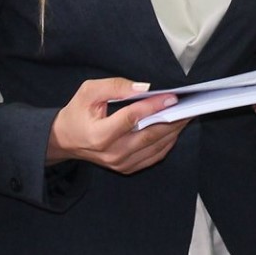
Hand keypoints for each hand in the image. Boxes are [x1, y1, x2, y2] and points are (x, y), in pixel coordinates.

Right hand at [48, 77, 185, 173]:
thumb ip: (115, 86)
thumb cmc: (78, 113)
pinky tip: (174, 128)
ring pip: (155, 147)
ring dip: (173, 131)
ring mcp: (121, 164)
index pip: (132, 118)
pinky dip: (167, 142)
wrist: (66, 140)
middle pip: (149, 136)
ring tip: (186, 114)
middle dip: (172, 120)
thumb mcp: (89, 91)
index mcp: (99, 135)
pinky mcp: (127, 168)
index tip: (172, 96)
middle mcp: (112, 153)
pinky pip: (154, 156)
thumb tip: (144, 87)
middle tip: (189, 105)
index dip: (153, 106)